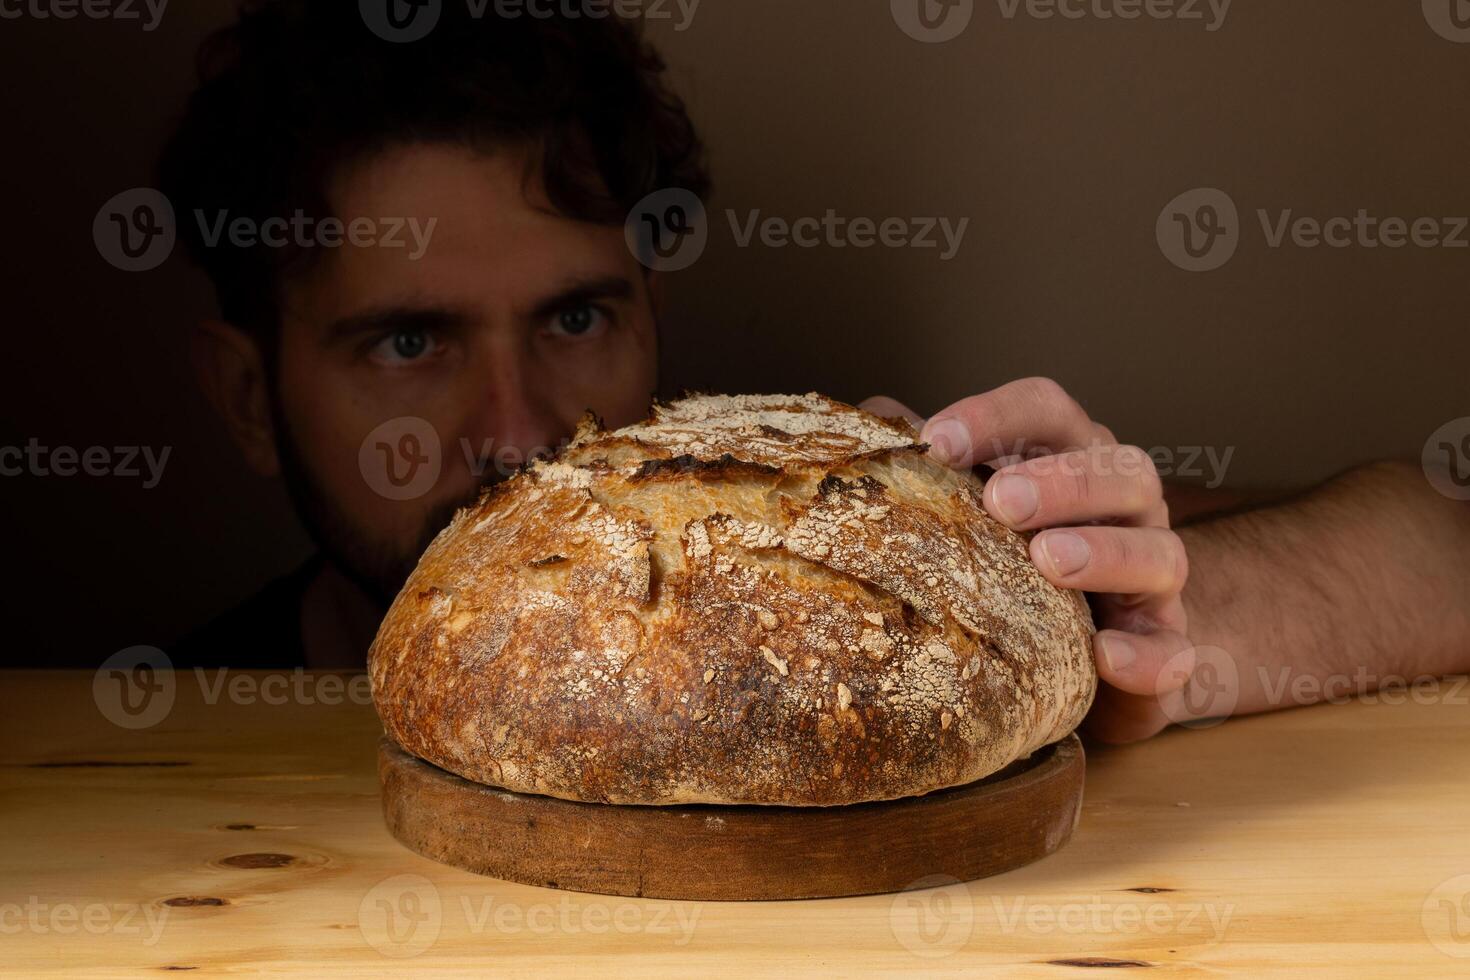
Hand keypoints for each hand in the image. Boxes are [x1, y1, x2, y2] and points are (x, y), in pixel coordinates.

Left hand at [861, 379, 1193, 742]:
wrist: (1088, 654)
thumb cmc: (1014, 567)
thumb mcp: (971, 513)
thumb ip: (931, 468)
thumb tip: (868, 420)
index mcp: (1072, 458)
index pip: (1047, 411)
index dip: (996, 416)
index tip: (935, 442)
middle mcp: (1126, 508)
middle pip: (1119, 470)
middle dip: (1062, 480)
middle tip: (1001, 501)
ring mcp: (1154, 579)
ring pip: (1159, 550)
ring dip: (1106, 552)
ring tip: (1049, 560)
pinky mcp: (1165, 648)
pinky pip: (1172, 649)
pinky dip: (1145, 653)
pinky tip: (1103, 655)